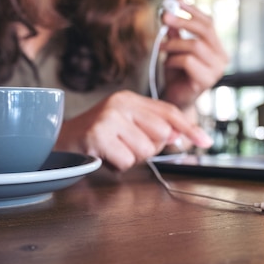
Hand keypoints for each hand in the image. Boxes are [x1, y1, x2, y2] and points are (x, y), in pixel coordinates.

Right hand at [54, 90, 212, 170]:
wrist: (57, 141)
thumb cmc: (97, 137)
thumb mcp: (126, 127)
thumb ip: (152, 129)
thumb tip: (178, 138)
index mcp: (129, 99)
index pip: (168, 111)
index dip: (189, 127)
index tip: (205, 141)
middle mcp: (120, 104)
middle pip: (160, 134)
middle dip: (149, 148)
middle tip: (127, 146)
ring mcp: (108, 118)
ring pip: (144, 150)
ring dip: (131, 158)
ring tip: (113, 150)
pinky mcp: (98, 135)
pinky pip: (127, 160)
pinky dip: (118, 165)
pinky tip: (105, 156)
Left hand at [160, 0, 228, 109]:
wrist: (175, 101)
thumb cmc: (176, 75)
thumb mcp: (174, 49)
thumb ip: (175, 32)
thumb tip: (168, 11)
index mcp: (217, 48)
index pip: (208, 23)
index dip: (192, 11)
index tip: (176, 0)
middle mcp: (222, 58)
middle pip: (205, 30)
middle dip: (182, 21)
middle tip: (163, 17)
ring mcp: (216, 71)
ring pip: (195, 45)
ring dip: (173, 44)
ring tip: (160, 49)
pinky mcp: (206, 81)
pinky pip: (187, 61)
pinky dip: (172, 59)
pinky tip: (166, 64)